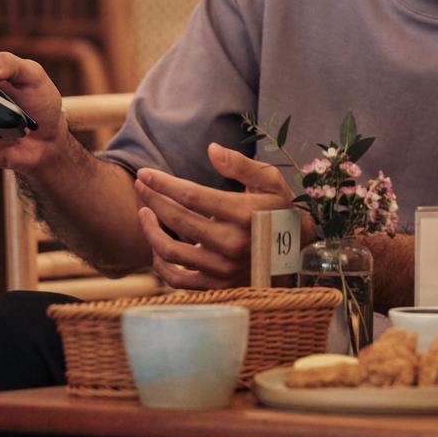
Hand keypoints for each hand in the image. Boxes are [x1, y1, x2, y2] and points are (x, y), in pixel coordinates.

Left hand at [133, 143, 294, 290]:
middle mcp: (232, 244)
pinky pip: (178, 280)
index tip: (144, 172)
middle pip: (178, 220)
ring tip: (143, 211)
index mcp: (244, 214)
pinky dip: (160, 264)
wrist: (297, 252)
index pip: (192, 196)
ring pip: (171, 252)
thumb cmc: (280, 209)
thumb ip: (241, 164)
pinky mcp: (218, 286)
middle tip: (141, 185)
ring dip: (150, 230)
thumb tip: (211, 150)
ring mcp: (224, 269)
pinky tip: (156, 245)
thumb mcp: (269, 181)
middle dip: (153, 199)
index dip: (163, 183)